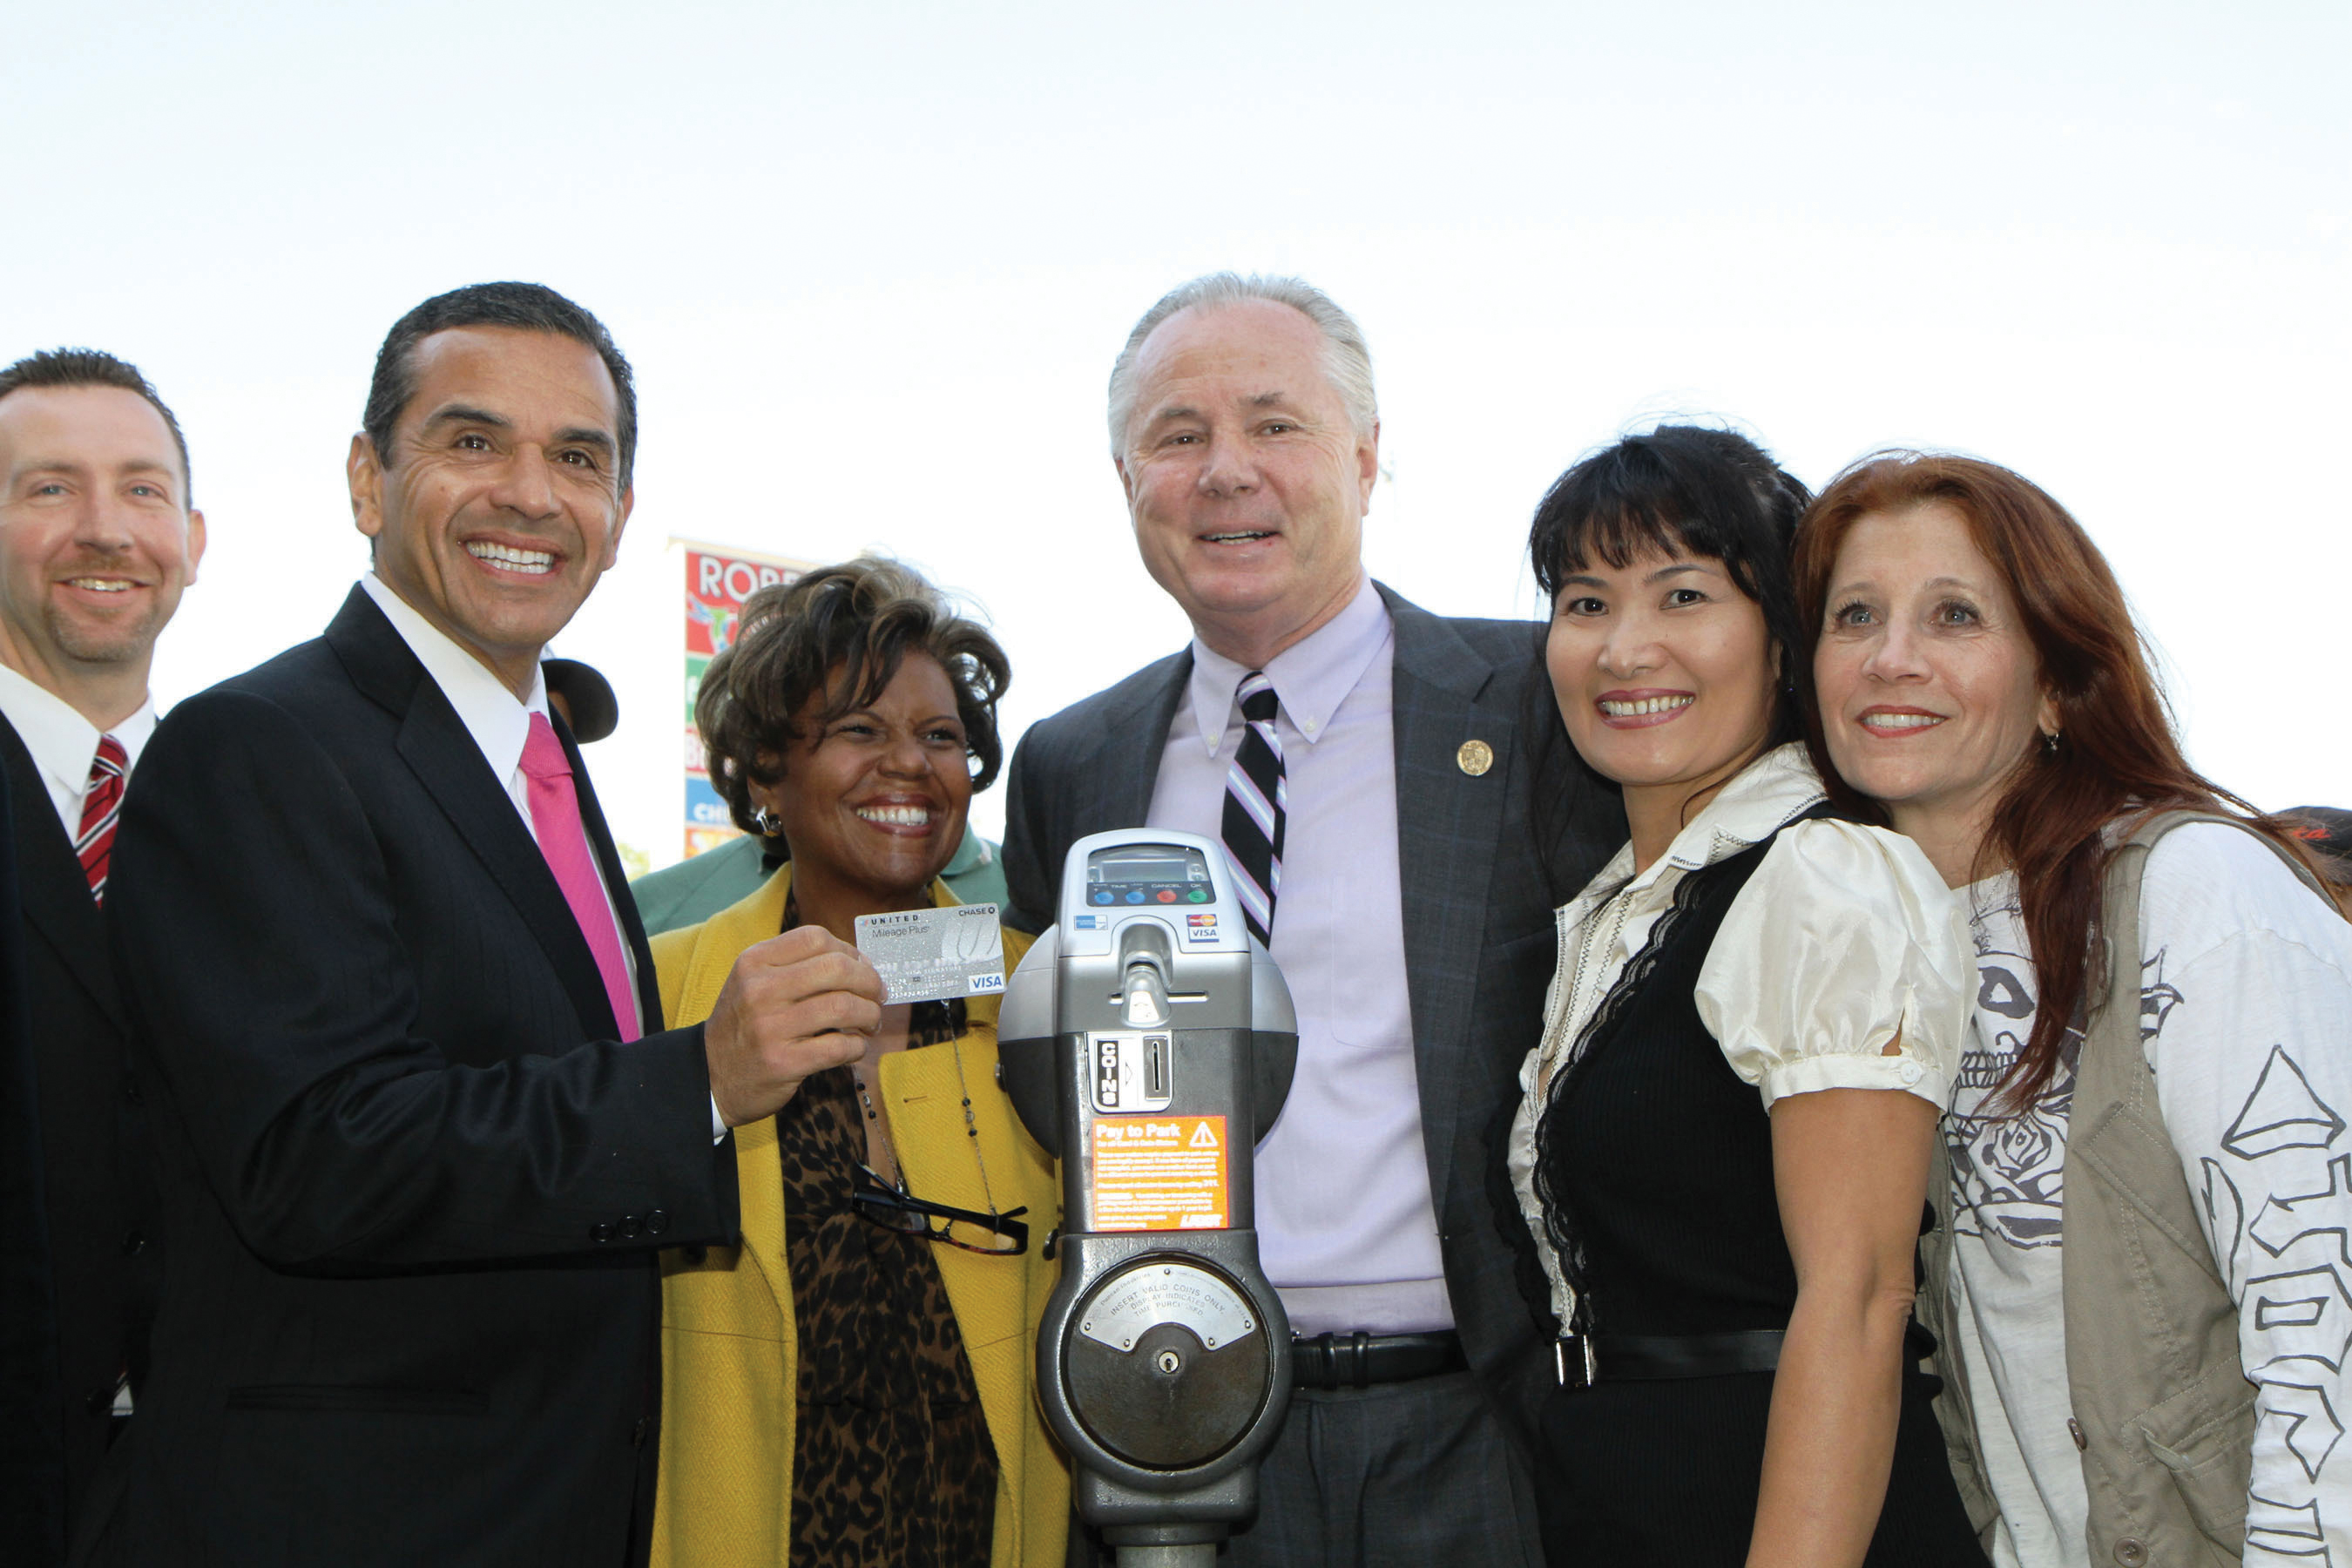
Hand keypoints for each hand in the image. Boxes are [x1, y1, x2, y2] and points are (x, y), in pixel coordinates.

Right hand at [702, 925, 884, 1126]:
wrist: (709, 1076)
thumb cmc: (744, 1025)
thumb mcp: (753, 983)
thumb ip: (797, 966)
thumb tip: (860, 962)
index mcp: (754, 962)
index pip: (815, 938)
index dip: (850, 951)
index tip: (863, 967)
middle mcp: (759, 990)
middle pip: (836, 968)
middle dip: (869, 981)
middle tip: (877, 995)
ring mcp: (770, 1028)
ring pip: (843, 1007)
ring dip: (869, 1014)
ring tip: (870, 1023)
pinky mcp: (783, 1063)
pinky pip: (839, 1046)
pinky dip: (857, 1046)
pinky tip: (854, 1047)